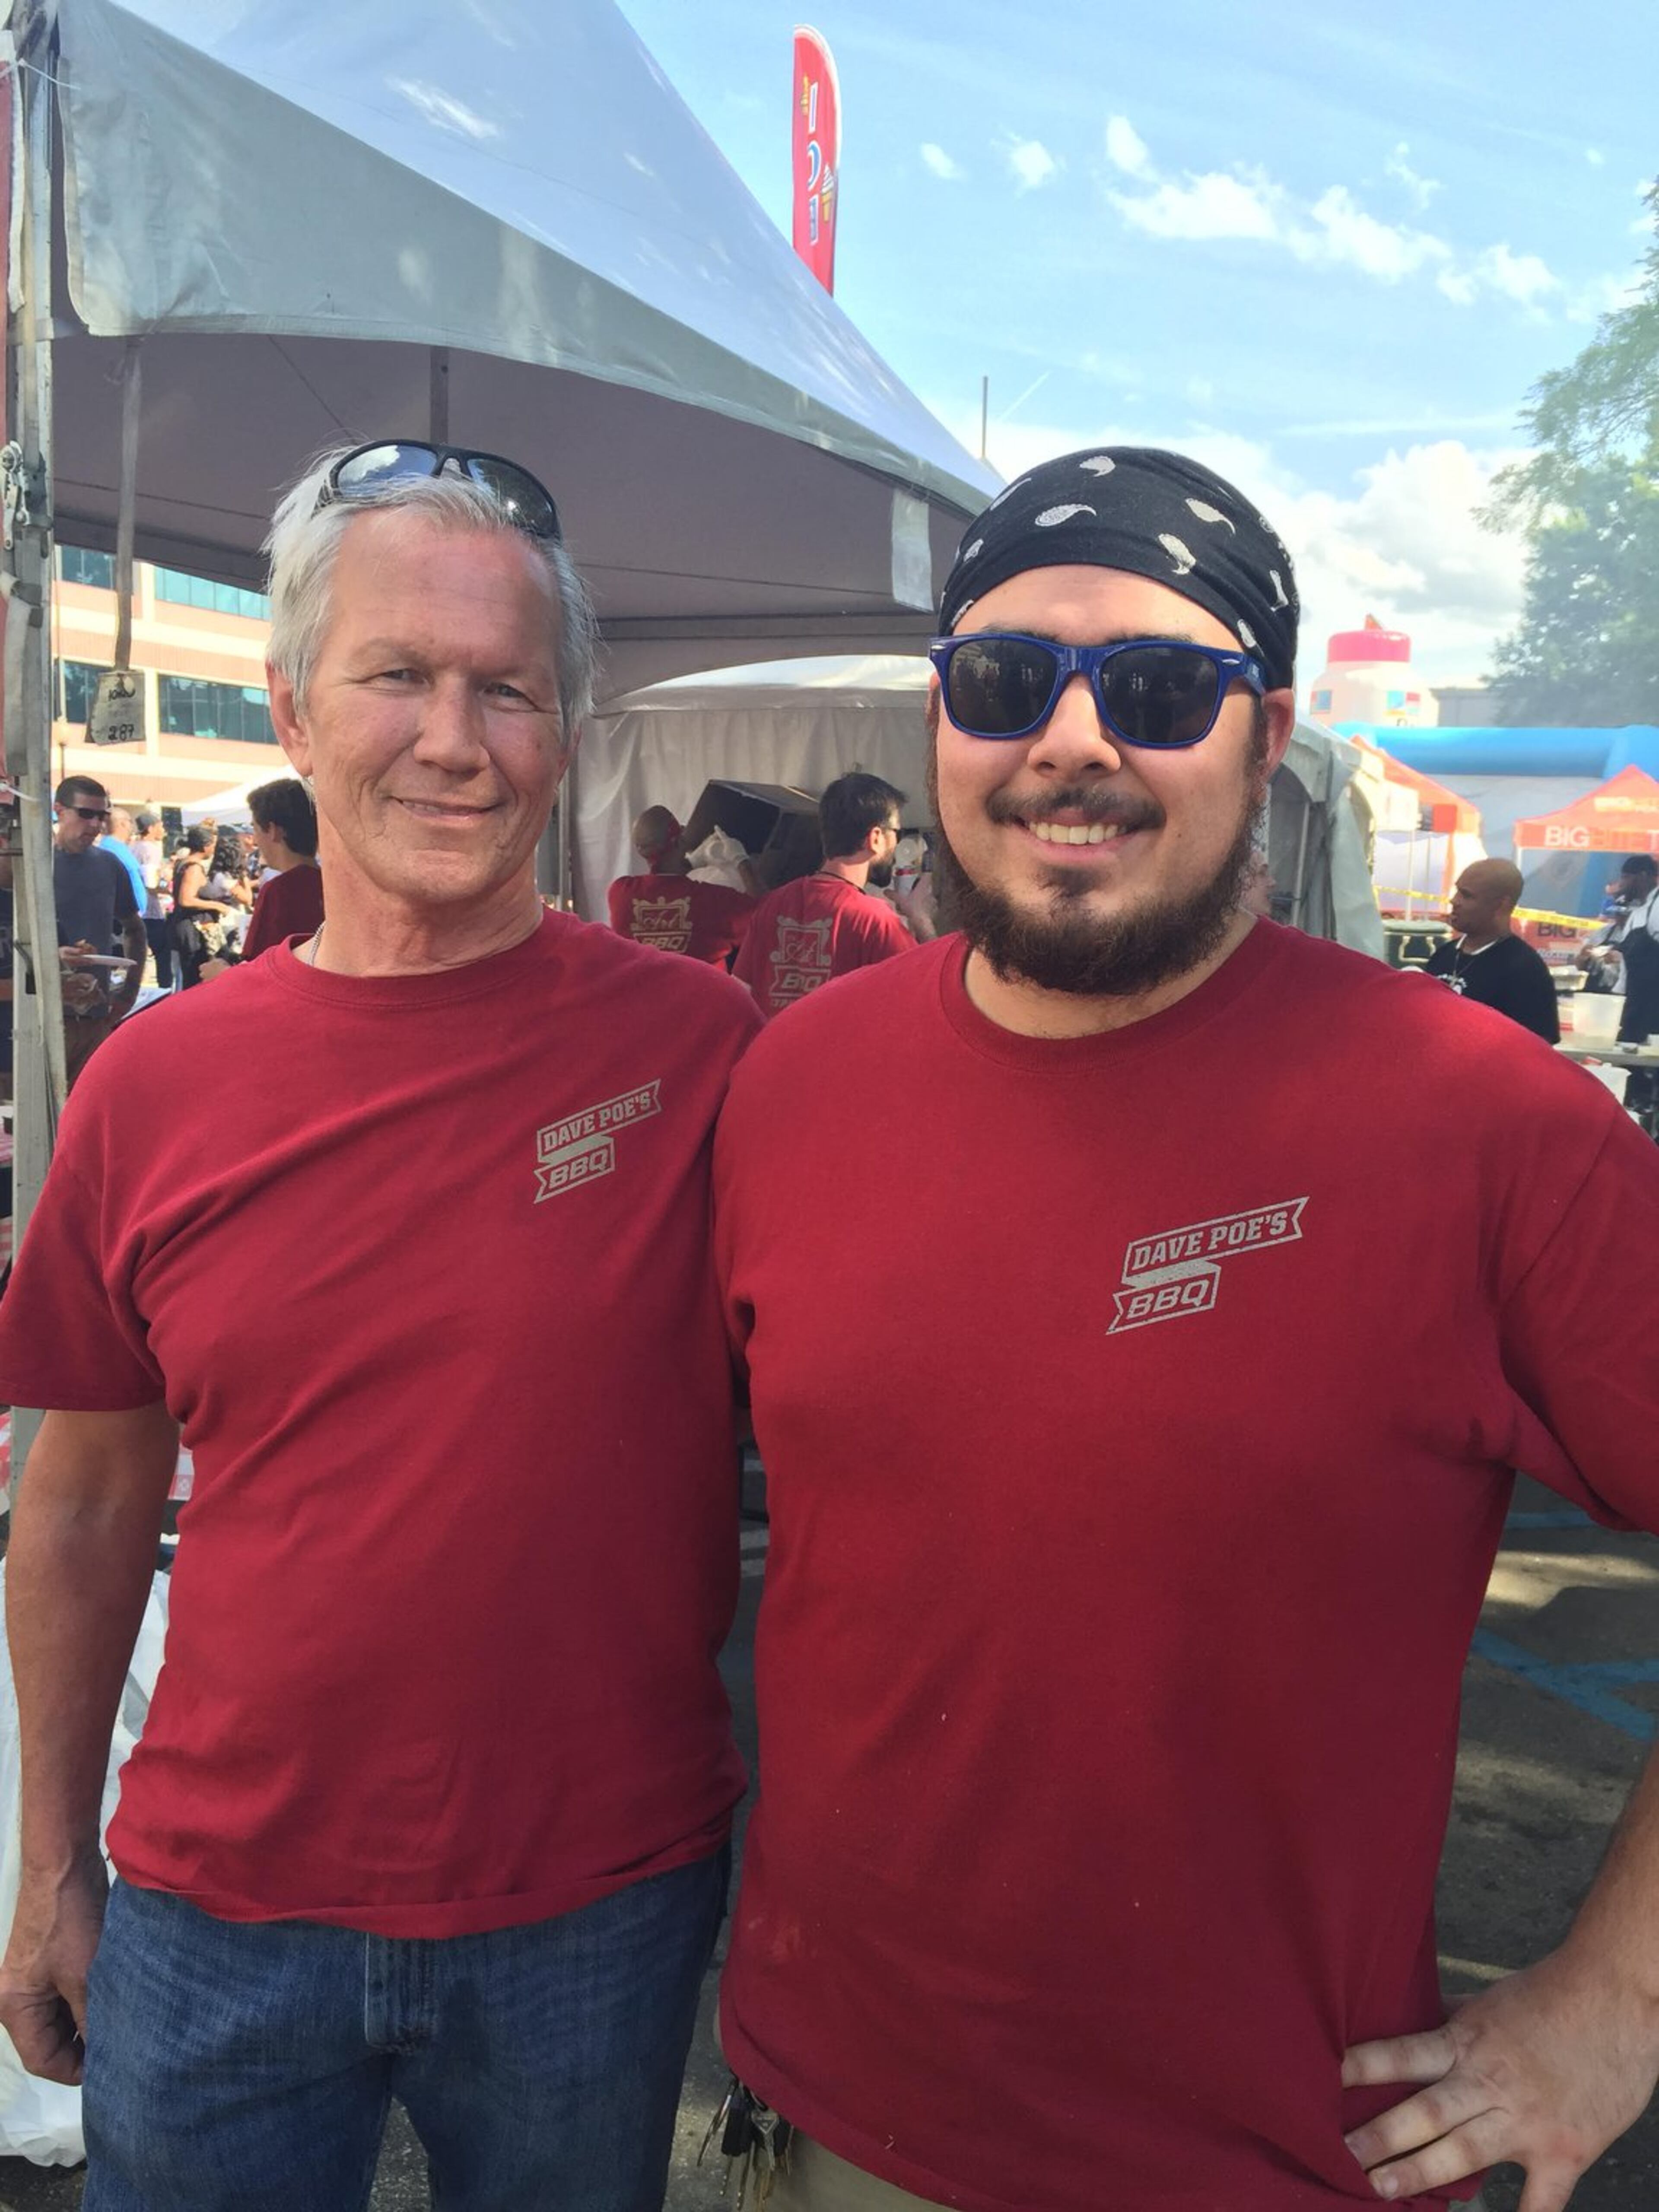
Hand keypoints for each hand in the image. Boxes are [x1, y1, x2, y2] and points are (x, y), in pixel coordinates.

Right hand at [0, 1849, 108, 2083]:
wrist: (64, 1864)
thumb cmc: (70, 1922)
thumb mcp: (85, 1976)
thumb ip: (91, 2018)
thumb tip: (107, 2054)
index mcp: (15, 2008)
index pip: (42, 2060)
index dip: (76, 2071)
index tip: (113, 2069)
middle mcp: (17, 1998)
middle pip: (49, 2041)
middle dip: (84, 2047)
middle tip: (125, 2049)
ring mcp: (32, 1979)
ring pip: (61, 2018)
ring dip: (88, 2023)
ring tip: (125, 2027)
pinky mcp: (49, 1961)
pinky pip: (66, 1996)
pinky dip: (87, 2002)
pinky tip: (116, 2001)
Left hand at [1341, 1948, 1658, 2210]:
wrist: (1618, 1996)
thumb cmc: (1552, 1994)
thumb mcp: (1491, 2001)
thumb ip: (1452, 2017)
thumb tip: (1410, 2017)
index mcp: (1467, 2041)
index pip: (1403, 2054)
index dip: (1363, 2067)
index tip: (1323, 2079)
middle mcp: (1490, 2082)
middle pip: (1426, 2112)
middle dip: (1381, 2135)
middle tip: (1341, 2154)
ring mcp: (1527, 2121)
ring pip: (1464, 2153)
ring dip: (1420, 2173)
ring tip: (1378, 2189)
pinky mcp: (1566, 2150)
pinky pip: (1540, 2200)